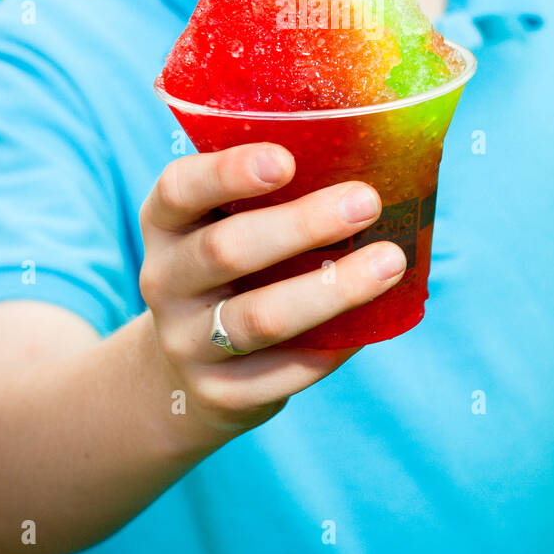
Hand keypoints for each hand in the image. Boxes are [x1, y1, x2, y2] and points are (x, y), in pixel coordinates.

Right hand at [139, 143, 405, 442]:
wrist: (190, 363)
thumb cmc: (235, 268)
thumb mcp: (227, 223)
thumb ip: (277, 194)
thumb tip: (376, 160)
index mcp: (166, 224)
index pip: (180, 190)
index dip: (228, 173)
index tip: (286, 160)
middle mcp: (163, 280)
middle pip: (226, 250)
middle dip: (302, 225)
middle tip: (366, 201)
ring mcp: (186, 342)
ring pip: (259, 318)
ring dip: (331, 289)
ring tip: (389, 262)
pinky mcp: (218, 393)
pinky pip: (283, 372)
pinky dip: (331, 347)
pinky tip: (367, 326)